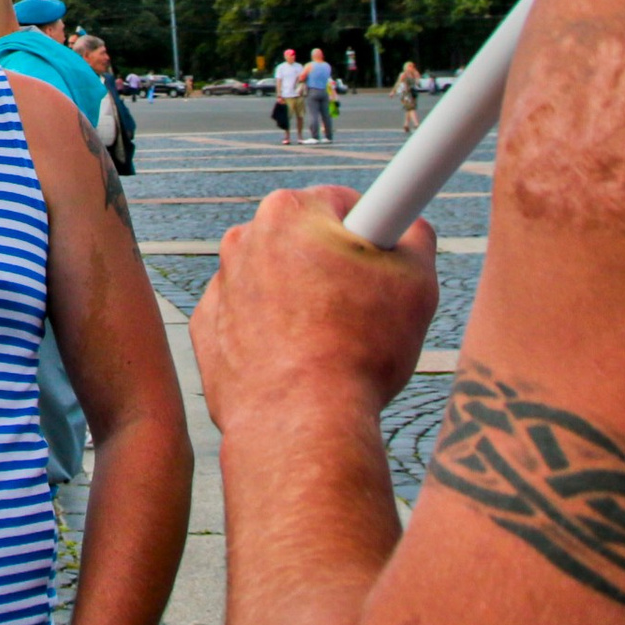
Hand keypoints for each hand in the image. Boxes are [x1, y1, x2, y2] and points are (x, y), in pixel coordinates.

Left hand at [192, 185, 437, 434]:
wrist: (300, 421)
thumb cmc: (362, 348)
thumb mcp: (416, 283)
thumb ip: (416, 236)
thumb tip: (411, 226)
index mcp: (290, 212)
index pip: (343, 204)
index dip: (374, 230)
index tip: (383, 255)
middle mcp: (246, 236)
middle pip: (305, 240)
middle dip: (335, 266)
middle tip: (365, 309)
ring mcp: (221, 281)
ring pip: (276, 278)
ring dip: (302, 300)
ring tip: (333, 344)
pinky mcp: (207, 325)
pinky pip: (249, 318)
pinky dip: (272, 333)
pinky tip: (297, 363)